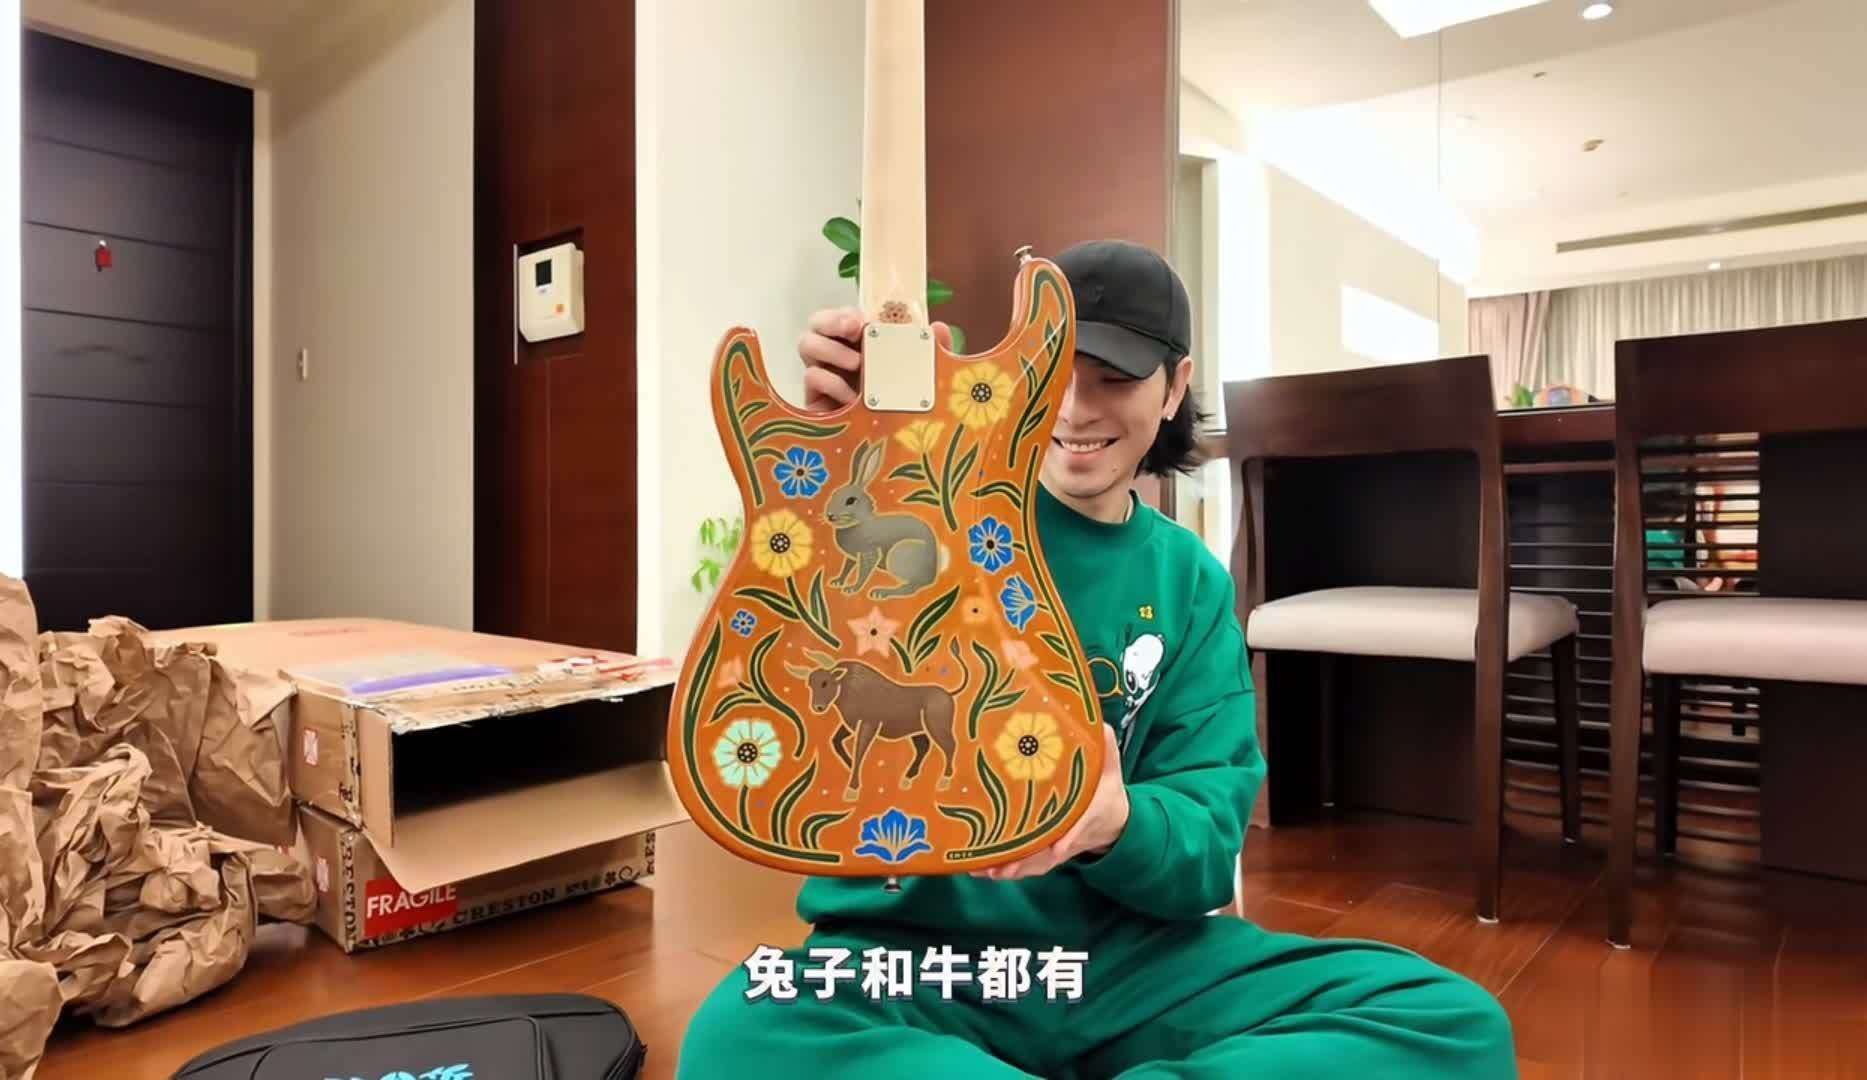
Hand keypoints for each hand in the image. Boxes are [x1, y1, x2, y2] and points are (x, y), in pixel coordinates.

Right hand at [796, 307, 954, 413]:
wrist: (890, 454)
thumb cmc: (903, 412)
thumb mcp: (922, 380)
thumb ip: (931, 355)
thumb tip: (939, 328)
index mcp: (861, 347)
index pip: (843, 317)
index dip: (847, 313)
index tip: (863, 321)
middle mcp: (837, 357)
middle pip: (816, 323)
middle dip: (831, 320)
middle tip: (855, 330)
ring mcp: (824, 377)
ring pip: (807, 345)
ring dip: (831, 349)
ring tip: (857, 364)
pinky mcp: (815, 401)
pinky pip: (811, 378)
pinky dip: (831, 382)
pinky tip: (851, 397)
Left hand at [972, 724, 1127, 881]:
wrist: (1115, 819)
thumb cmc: (1107, 789)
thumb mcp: (1112, 766)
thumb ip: (1106, 747)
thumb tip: (1099, 723)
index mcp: (1090, 811)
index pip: (1081, 824)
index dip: (1070, 837)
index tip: (1057, 847)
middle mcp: (1071, 834)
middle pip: (1048, 853)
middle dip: (1025, 861)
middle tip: (1000, 866)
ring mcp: (1058, 845)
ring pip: (1035, 863)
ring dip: (1010, 869)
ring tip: (982, 871)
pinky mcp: (1047, 852)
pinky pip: (1028, 865)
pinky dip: (1008, 870)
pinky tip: (982, 870)